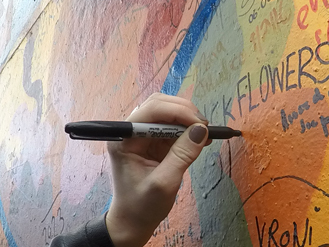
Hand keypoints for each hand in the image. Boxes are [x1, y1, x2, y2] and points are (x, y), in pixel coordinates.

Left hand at [105, 93, 208, 246]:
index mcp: (124, 139)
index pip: (151, 110)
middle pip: (159, 105)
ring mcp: (142, 136)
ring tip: (205, 133)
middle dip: (184, 112)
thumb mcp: (164, 183)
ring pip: (167, 113)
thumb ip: (182, 155)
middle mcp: (130, 132)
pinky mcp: (153, 142)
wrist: (133, 221)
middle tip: (205, 128)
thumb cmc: (142, 206)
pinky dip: (187, 129)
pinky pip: (172, 127)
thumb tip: (201, 130)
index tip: (200, 124)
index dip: (178, 111)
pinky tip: (200, 138)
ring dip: (187, 119)